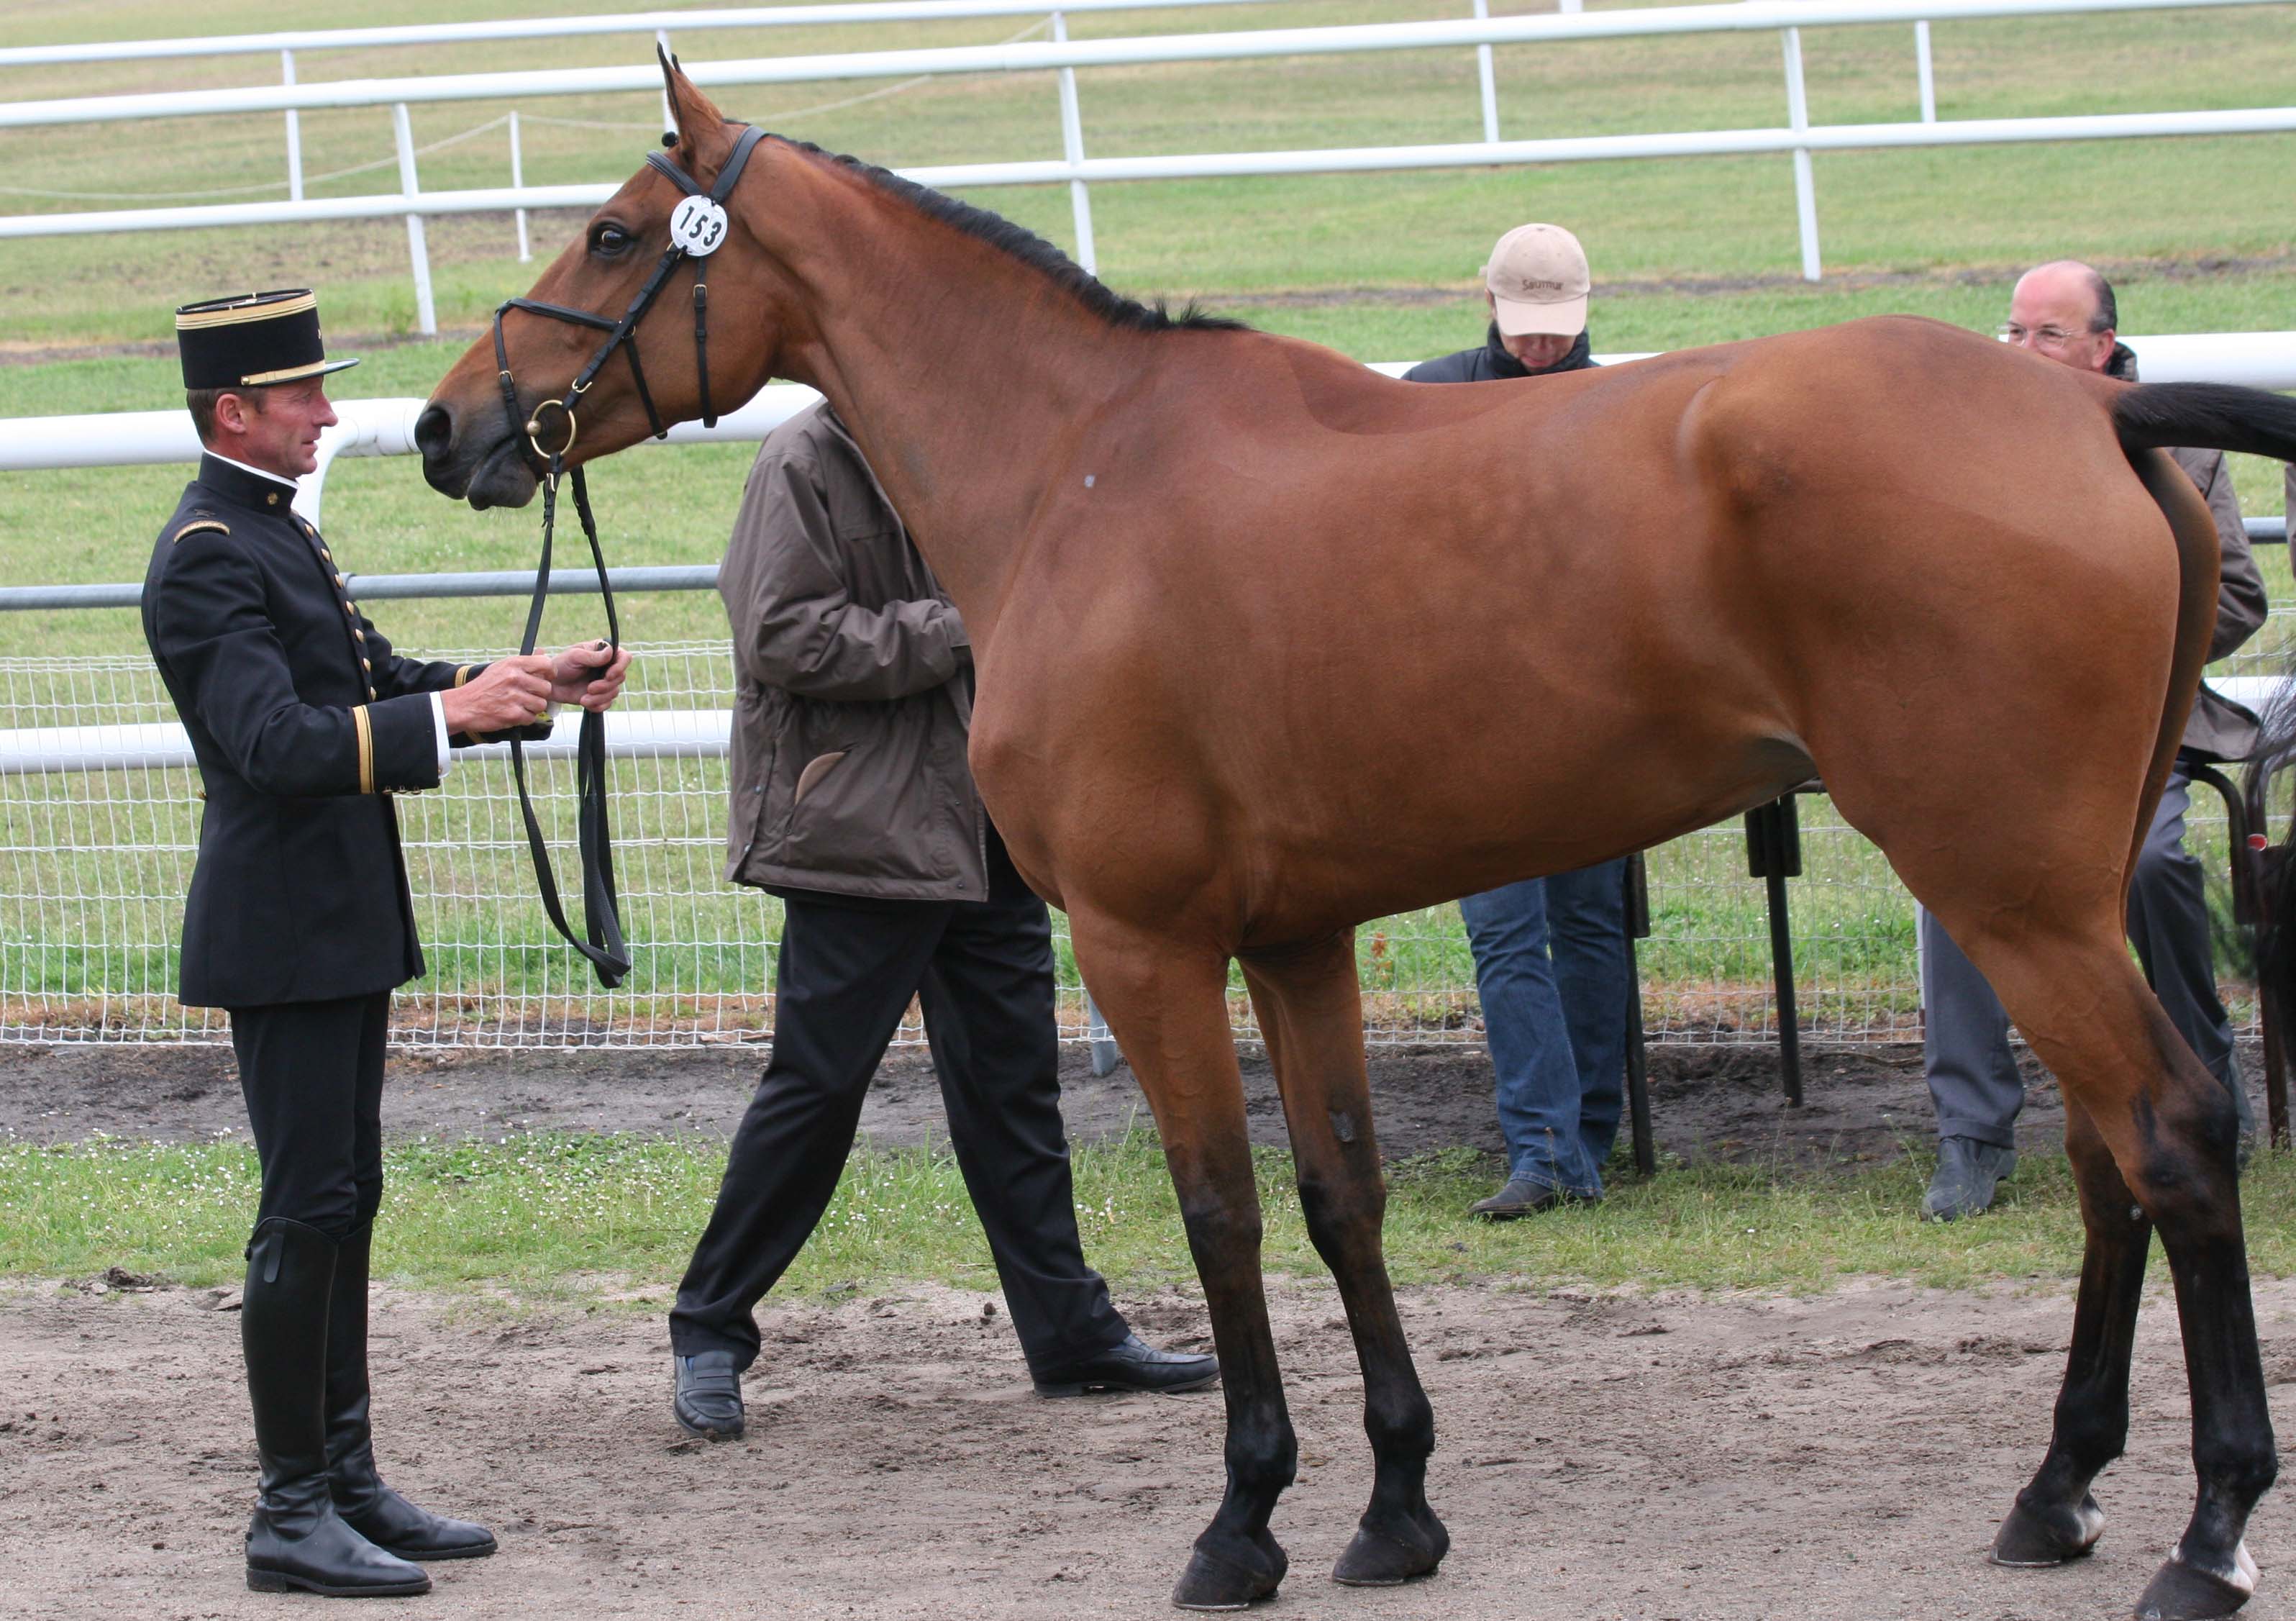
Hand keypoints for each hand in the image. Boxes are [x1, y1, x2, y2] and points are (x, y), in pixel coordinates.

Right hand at [439, 654, 553, 734]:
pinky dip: (524, 718)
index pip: (546, 663)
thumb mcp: (501, 668)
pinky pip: (531, 718)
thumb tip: (542, 651)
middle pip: (546, 688)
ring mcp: (514, 696)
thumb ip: (524, 662)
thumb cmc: (483, 687)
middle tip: (527, 696)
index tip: (546, 678)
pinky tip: (512, 713)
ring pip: (541, 704)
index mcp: (513, 664)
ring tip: (518, 705)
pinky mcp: (513, 714)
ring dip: (532, 708)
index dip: (550, 673)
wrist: (463, 705)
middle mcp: (515, 678)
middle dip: (539, 694)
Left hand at [547, 640, 633, 711]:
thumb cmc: (560, 665)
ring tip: (583, 698)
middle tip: (590, 688)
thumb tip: (610, 652)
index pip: (624, 657)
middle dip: (605, 686)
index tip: (608, 675)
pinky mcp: (600, 696)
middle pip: (621, 677)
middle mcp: (607, 667)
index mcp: (603, 652)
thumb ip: (593, 656)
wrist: (551, 685)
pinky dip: (597, 705)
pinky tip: (584, 701)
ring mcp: (605, 682)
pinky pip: (607, 704)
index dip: (620, 667)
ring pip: (615, 693)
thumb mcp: (574, 657)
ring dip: (599, 697)